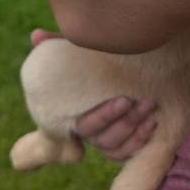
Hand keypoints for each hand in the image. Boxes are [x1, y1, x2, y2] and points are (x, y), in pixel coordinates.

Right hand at [30, 29, 157, 160]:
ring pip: (114, 147)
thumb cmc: (102, 55)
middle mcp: (89, 128)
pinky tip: (153, 122)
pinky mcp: (121, 142)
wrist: (134, 66)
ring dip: (134, 129)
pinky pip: (126, 154)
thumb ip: (61, 43)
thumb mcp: (84, 47)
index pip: (85, 125)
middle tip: (143, 101)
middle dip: (124, 122)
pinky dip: (139, 141)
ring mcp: (104, 137)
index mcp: (75, 109)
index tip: (124, 100)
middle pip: (102, 139)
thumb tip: (36, 36)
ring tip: (150, 106)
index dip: (104, 117)